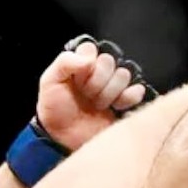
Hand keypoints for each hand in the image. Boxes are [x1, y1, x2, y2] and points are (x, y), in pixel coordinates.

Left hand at [35, 35, 154, 150]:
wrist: (65, 139)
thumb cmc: (55, 110)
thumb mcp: (49, 82)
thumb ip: (65, 62)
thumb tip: (90, 58)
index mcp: (82, 63)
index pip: (92, 49)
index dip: (85, 65)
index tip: (76, 81)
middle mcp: (100, 72)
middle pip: (109, 61)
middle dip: (96, 82)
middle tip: (86, 96)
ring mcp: (115, 87)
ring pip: (123, 74)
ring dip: (109, 93)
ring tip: (97, 105)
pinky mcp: (127, 102)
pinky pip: (137, 90)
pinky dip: (128, 98)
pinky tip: (116, 107)